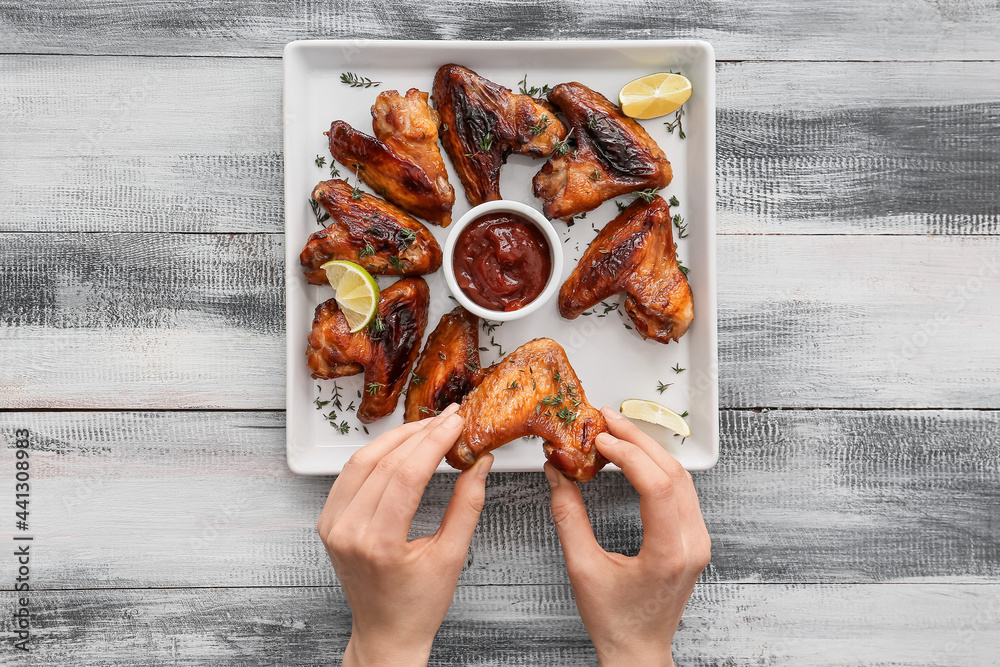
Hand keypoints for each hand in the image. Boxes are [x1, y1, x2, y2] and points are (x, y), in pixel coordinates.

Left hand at [317, 404, 493, 665]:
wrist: (386, 633)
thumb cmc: (418, 606)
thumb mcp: (451, 556)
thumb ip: (468, 504)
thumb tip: (480, 462)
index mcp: (379, 544)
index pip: (406, 474)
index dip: (433, 441)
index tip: (455, 422)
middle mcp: (348, 531)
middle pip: (384, 462)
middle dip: (419, 434)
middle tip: (448, 418)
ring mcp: (333, 526)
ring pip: (362, 461)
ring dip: (396, 438)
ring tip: (427, 426)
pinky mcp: (329, 522)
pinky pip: (349, 474)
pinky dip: (375, 454)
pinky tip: (399, 446)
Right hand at [544, 406, 710, 666]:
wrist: (638, 650)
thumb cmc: (613, 620)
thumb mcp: (582, 567)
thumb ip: (568, 516)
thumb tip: (557, 474)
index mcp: (667, 554)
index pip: (656, 487)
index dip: (629, 455)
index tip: (602, 438)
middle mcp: (691, 544)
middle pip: (673, 474)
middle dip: (638, 440)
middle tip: (607, 419)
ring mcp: (698, 541)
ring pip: (682, 478)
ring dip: (649, 450)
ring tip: (617, 431)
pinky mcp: (693, 539)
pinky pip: (682, 491)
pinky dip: (657, 467)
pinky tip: (635, 456)